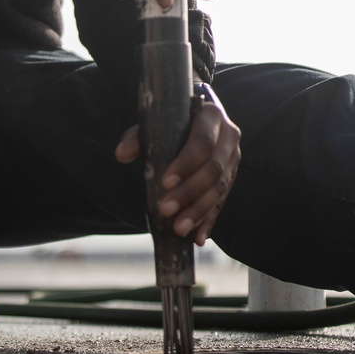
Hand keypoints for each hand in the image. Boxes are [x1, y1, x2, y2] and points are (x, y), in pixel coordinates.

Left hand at [115, 98, 240, 246]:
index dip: (186, 163)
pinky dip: (209, 222)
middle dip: (189, 192)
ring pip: (220, 189)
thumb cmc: (173, 122)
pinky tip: (197, 238)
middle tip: (166, 210)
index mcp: (212, 115)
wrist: (197, 120)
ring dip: (198, 211)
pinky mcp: (231, 179)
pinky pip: (222, 203)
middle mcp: (229, 137)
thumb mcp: (155, 123)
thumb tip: (121, 154)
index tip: (166, 182)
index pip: (203, 142)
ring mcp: (233, 160)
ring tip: (179, 228)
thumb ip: (138, 137)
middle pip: (214, 169)